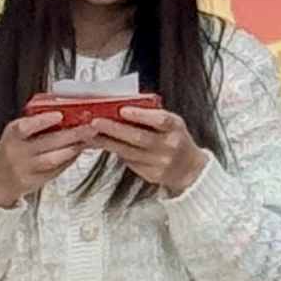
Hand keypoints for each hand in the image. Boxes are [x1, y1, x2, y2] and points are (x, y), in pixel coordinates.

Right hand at [0, 111, 90, 207]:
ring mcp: (24, 169)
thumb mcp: (16, 134)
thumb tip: (67, 113)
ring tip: (87, 140)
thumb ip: (36, 124)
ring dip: (73, 149)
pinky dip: (69, 161)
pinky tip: (77, 152)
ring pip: (53, 159)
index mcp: (12, 135)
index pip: (25, 127)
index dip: (42, 121)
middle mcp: (16, 152)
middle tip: (89, 128)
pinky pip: (55, 171)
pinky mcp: (33, 182)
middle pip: (46, 144)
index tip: (59, 115)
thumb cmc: (11, 151)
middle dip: (71, 135)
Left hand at [96, 104, 210, 196]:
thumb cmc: (175, 139)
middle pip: (138, 138)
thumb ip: (151, 114)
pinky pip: (128, 161)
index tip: (123, 110)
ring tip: (90, 133)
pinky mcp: (150, 174)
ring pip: (128, 151)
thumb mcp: (171, 123)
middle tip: (96, 121)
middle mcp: (168, 146)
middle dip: (115, 129)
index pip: (159, 120)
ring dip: (107, 141)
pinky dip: (112, 151)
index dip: (141, 115)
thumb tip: (121, 105)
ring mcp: (159, 163)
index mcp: (174, 127)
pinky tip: (100, 145)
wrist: (189, 169)